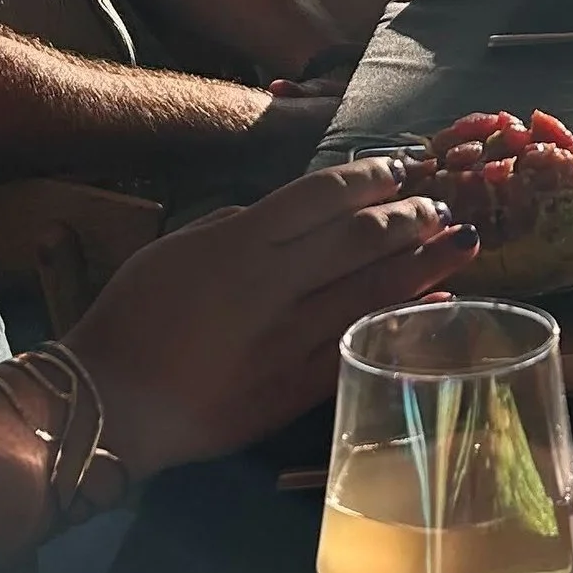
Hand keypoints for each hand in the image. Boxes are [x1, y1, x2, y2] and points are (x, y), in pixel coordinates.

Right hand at [69, 157, 472, 478]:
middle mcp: (272, 284)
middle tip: (442, 203)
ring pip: (371, 289)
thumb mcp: (176, 249)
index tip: (400, 167)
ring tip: (461, 241)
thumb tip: (283, 217)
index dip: (368, 177)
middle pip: (359, 238)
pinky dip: (401, 320)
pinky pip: (361, 343)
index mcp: (239, 243)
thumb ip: (234, 226)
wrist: (111, 404)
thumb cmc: (132, 319)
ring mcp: (289, 338)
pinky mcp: (295, 386)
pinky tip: (435, 304)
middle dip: (410, 215)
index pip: (321, 196)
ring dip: (423, 262)